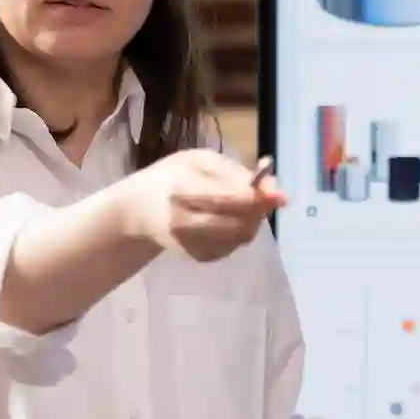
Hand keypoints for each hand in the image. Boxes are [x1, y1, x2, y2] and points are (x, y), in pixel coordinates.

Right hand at [122, 149, 285, 262]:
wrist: (139, 211)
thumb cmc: (172, 178)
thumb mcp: (200, 161)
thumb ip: (236, 172)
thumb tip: (274, 189)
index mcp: (181, 189)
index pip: (230, 199)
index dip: (259, 198)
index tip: (280, 195)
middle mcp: (183, 222)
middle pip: (240, 222)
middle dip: (259, 210)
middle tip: (266, 196)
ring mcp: (190, 244)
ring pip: (242, 236)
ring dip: (252, 220)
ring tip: (241, 205)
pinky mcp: (199, 258)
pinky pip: (234, 245)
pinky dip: (239, 231)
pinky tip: (226, 220)